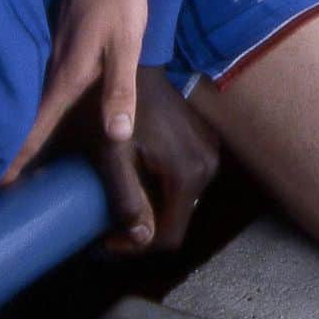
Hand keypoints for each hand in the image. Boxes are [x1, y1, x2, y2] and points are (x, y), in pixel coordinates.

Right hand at [2, 0, 146, 184]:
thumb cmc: (118, 2)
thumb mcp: (127, 44)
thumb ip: (120, 89)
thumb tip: (117, 134)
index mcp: (67, 76)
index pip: (37, 126)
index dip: (20, 158)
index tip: (1, 189)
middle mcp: (52, 70)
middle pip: (29, 119)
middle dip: (16, 152)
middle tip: (4, 186)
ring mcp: (51, 56)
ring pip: (33, 101)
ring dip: (24, 129)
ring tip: (18, 161)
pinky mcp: (57, 46)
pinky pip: (41, 84)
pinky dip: (35, 105)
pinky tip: (40, 115)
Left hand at [94, 67, 218, 251]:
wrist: (140, 71)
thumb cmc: (121, 113)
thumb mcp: (115, 156)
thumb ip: (128, 198)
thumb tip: (142, 239)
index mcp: (189, 174)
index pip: (170, 236)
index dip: (138, 247)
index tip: (107, 240)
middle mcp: (208, 167)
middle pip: (177, 220)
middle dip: (145, 229)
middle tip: (111, 222)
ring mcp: (211, 154)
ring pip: (181, 202)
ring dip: (154, 209)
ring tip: (123, 201)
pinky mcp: (207, 143)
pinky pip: (186, 181)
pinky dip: (164, 189)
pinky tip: (141, 179)